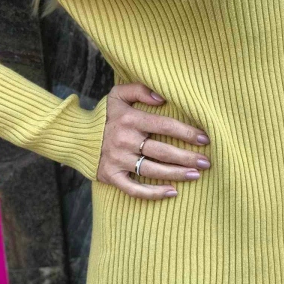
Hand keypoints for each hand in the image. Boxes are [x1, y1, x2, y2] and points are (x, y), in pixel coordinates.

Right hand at [96, 82, 210, 199]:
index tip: (204, 138)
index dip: (186, 132)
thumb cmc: (105, 114)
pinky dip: (153, 193)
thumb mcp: (118, 94)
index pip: (164, 125)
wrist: (76, 136)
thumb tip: (163, 98)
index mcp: (130, 119)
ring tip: (196, 175)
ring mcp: (118, 160)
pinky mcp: (111, 176)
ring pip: (153, 170)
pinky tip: (172, 192)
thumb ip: (140, 90)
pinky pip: (134, 189)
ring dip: (177, 174)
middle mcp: (125, 140)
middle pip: (162, 151)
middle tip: (207, 162)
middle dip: (187, 157)